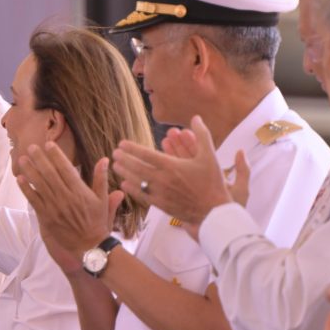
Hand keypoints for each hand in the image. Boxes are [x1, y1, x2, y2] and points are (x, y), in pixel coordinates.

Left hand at [17, 143, 120, 275]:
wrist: (89, 246)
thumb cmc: (97, 222)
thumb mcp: (102, 200)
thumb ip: (101, 179)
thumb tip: (104, 159)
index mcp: (80, 191)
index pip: (65, 169)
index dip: (56, 155)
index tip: (48, 144)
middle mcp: (66, 197)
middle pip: (49, 174)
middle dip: (39, 159)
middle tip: (31, 147)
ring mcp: (55, 207)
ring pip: (39, 185)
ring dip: (29, 171)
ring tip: (22, 159)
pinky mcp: (47, 217)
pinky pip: (34, 201)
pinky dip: (26, 189)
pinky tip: (20, 179)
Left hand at [112, 115, 248, 238]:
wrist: (215, 211)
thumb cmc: (213, 182)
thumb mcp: (210, 156)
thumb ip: (202, 134)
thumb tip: (196, 117)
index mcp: (172, 166)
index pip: (146, 154)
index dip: (132, 148)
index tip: (122, 144)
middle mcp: (163, 179)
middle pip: (137, 167)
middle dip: (124, 159)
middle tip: (114, 154)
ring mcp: (160, 193)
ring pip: (136, 181)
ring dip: (124, 172)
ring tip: (115, 166)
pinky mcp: (161, 205)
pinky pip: (142, 196)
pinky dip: (132, 189)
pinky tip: (125, 184)